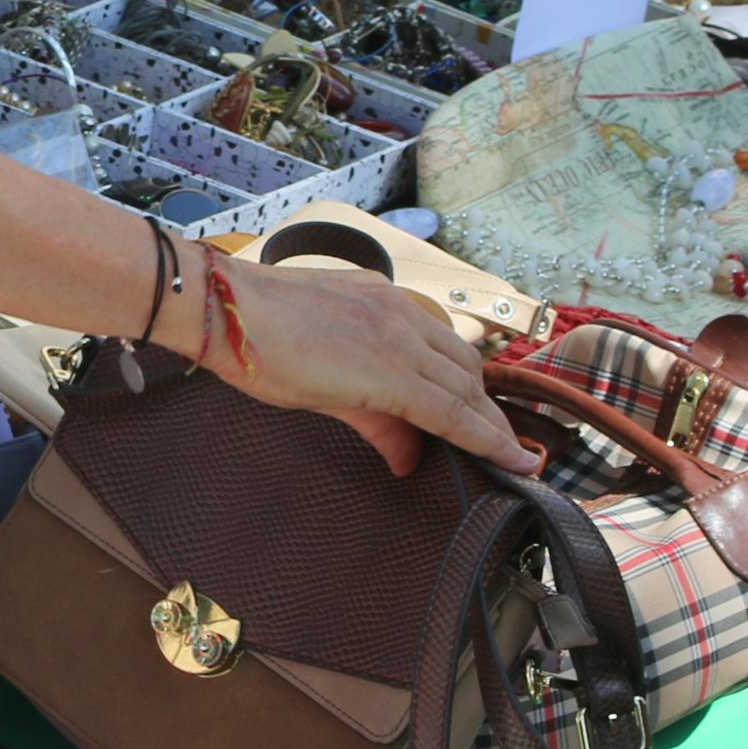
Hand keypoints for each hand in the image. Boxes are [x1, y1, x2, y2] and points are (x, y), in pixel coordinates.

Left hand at [211, 261, 538, 476]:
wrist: (225, 303)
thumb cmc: (261, 362)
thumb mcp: (320, 405)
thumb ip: (377, 427)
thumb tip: (410, 458)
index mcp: (390, 369)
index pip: (456, 414)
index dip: (492, 442)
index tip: (522, 463)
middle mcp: (402, 329)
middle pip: (465, 381)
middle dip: (489, 417)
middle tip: (507, 446)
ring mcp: (391, 302)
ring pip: (452, 347)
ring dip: (470, 382)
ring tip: (477, 410)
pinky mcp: (376, 284)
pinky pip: (426, 320)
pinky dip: (442, 348)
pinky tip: (437, 364)